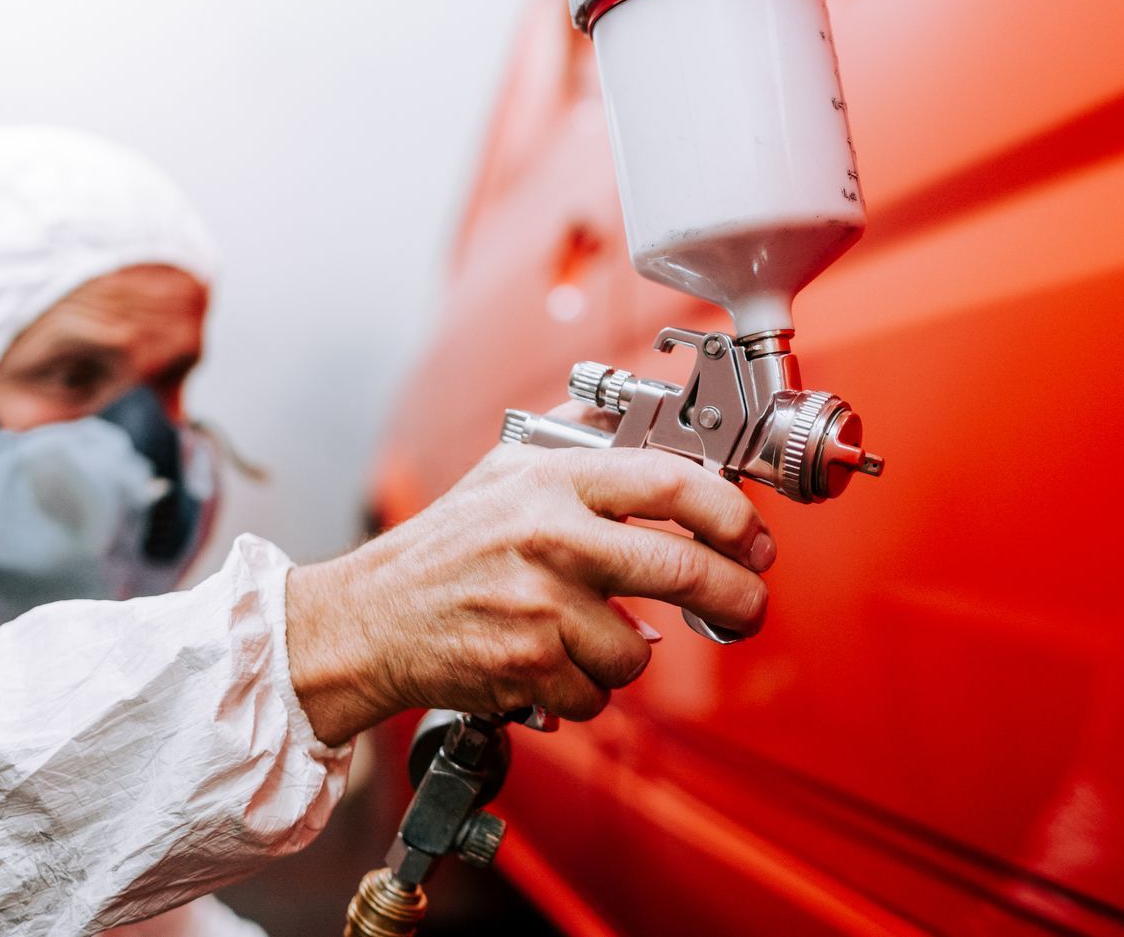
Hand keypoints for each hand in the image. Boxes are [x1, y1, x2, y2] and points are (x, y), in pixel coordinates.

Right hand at [284, 442, 773, 744]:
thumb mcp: (504, 467)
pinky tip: (552, 662)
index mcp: (552, 482)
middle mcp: (549, 538)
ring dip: (628, 653)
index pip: (670, 483)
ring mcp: (539, 606)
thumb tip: (657, 430)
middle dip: (736, 595)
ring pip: (640, 649)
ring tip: (588, 633)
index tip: (755, 536)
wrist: (369, 619)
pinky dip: (585, 688)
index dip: (730, 512)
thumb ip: (579, 446)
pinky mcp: (527, 666)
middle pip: (682, 570)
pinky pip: (597, 692)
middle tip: (749, 604)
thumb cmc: (441, 547)